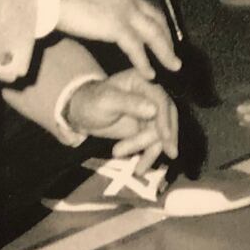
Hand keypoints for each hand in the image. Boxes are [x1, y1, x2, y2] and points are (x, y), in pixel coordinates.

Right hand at [51, 0, 180, 77]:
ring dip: (165, 51)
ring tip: (173, 66)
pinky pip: (137, 48)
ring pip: (154, 33)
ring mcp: (125, 9)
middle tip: (172, 52)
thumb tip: (95, 9)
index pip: (143, 3)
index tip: (157, 32)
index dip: (152, 20)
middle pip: (156, 17)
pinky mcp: (118, 25)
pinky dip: (144, 62)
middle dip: (166, 36)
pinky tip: (149, 74)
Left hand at [64, 68, 178, 167]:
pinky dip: (148, 156)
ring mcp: (149, 113)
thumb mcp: (106, 101)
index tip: (165, 137)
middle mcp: (150, 95)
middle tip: (169, 154)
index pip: (160, 99)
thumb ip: (129, 103)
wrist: (80, 114)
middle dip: (166, 137)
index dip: (165, 118)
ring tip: (135, 168)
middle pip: (166, 116)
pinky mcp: (146, 128)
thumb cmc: (91, 102)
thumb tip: (154, 110)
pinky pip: (153, 143)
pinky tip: (140, 168)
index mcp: (142, 82)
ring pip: (160, 133)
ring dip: (150, 150)